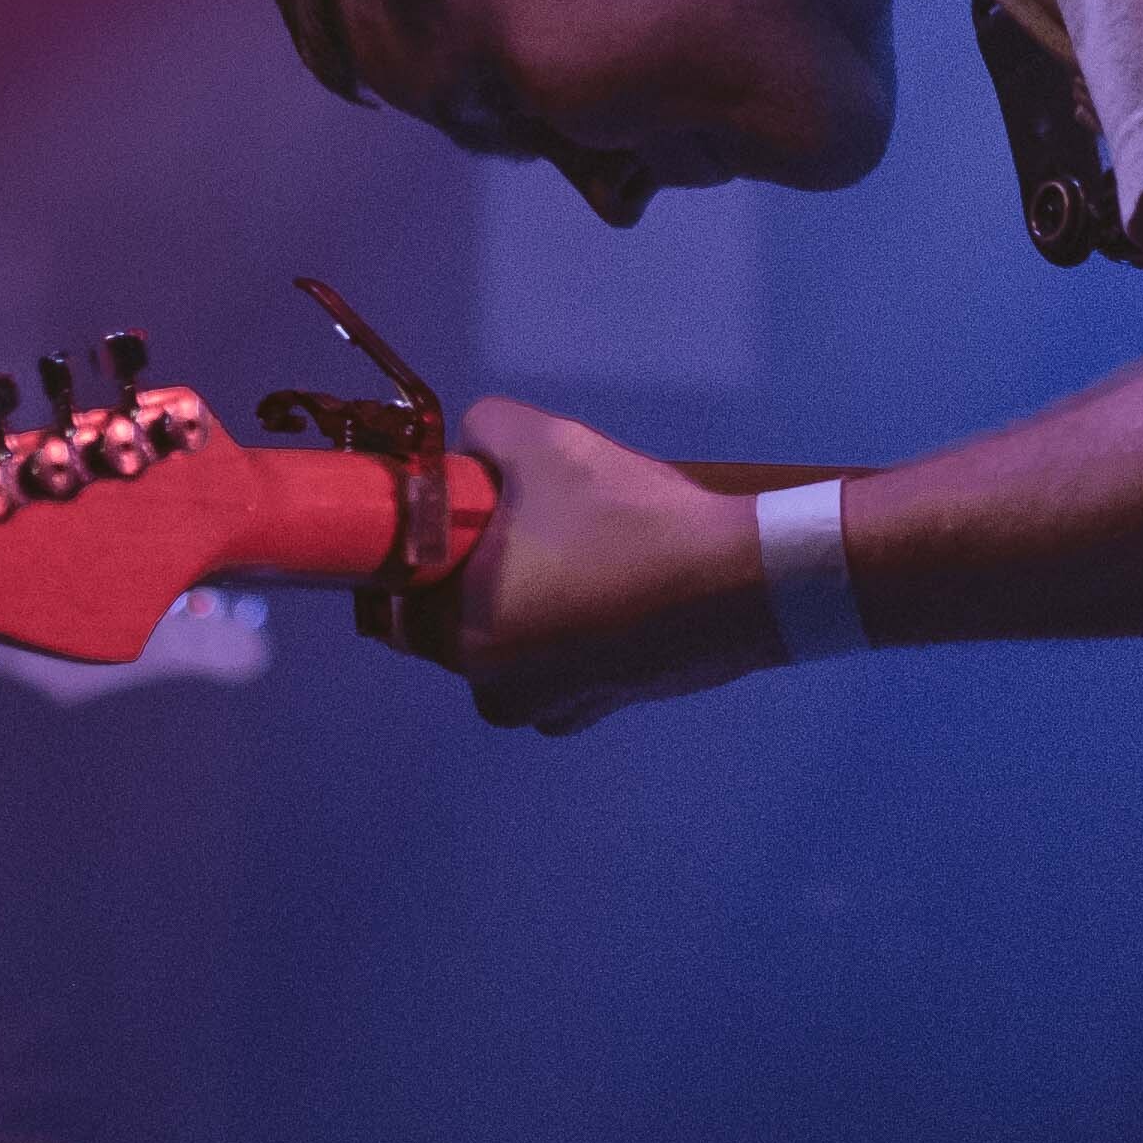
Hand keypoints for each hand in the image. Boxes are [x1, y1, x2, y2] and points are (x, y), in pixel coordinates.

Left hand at [434, 399, 779, 733]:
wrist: (746, 582)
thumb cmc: (628, 519)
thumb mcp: (542, 440)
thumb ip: (481, 431)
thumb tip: (473, 451)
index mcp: (460, 638)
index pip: (395, 597)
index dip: (417, 547)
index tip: (454, 512)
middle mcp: (494, 691)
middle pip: (455, 617)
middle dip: (479, 568)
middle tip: (528, 517)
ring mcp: (553, 710)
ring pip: (511, 639)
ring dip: (528, 597)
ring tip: (582, 545)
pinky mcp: (603, 708)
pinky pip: (561, 659)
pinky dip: (574, 625)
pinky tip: (614, 582)